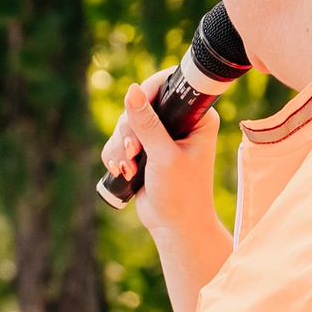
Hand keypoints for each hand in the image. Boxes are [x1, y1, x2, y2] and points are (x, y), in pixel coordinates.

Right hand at [100, 68, 222, 237]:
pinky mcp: (143, 150)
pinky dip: (115, 155)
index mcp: (196, 117)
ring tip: (128, 169)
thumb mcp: (164, 156)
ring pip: (124, 124)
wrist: (174, 226)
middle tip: (134, 153)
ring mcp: (159, 136)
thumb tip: (131, 90)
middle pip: (139, 105)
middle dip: (129, 131)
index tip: (135, 111)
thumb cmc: (181, 194)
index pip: (169, 85)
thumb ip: (147, 124)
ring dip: (120, 147)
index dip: (147, 93)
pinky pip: (117, 141)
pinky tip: (122, 172)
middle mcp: (179, 122)